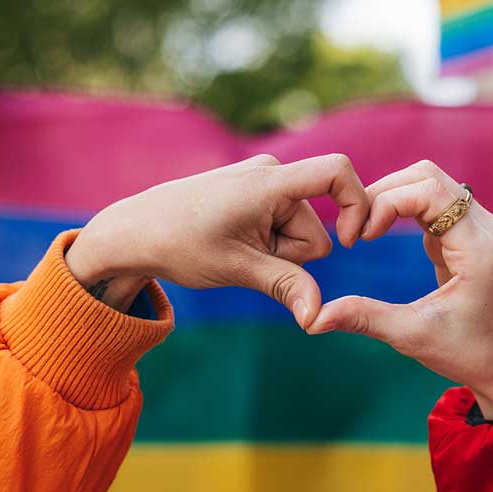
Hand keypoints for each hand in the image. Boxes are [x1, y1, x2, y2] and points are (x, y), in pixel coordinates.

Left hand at [65, 153, 367, 327]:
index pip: (336, 172)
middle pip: (316, 228)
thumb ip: (285, 287)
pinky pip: (282, 224)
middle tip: (245, 257)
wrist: (135, 231)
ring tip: (234, 249)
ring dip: (276, 252)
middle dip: (291, 254)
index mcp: (269, 182)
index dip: (357, 205)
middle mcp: (271, 173)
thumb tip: (317, 319)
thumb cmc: (179, 245)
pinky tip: (234, 245)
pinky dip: (267, 243)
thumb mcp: (236, 268)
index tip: (349, 242)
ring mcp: (263, 181)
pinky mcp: (256, 192)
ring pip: (299, 231)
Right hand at [310, 160, 492, 418]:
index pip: (430, 192)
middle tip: (356, 229)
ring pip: (431, 182)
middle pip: (428, 177)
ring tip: (366, 229)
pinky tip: (381, 233)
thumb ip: (363, 319)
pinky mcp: (471, 231)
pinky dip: (402, 207)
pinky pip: (434, 200)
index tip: (363, 237)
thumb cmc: (465, 353)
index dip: (387, 203)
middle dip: (384, 193)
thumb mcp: (410, 336)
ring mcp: (482, 226)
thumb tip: (313, 320)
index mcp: (478, 249)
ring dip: (392, 196)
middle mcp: (486, 228)